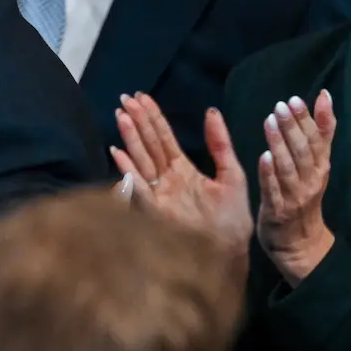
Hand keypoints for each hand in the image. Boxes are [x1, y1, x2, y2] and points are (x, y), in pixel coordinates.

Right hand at [114, 97, 251, 266]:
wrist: (231, 253)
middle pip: (149, 145)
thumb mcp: (232, 175)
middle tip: (125, 98)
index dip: (153, 117)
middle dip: (137, 122)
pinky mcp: (155, 212)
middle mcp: (167, 180)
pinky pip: (139, 189)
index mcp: (184, 170)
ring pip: (141, 161)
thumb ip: (221, 145)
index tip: (141, 96)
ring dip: (130, 139)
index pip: (164, 138)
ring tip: (120, 116)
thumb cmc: (232, 219)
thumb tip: (211, 111)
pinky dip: (128, 172)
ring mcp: (159, 195)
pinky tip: (118, 154)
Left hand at [255, 92, 335, 284]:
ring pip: (289, 168)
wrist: (300, 244)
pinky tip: (263, 157)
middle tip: (282, 105)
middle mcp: (311, 181)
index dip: (308, 119)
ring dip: (280, 144)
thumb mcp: (317, 165)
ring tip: (270, 121)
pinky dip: (269, 174)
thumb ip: (320, 133)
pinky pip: (274, 191)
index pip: (317, 140)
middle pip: (304, 151)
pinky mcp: (278, 211)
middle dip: (294, 127)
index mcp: (320, 168)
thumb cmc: (304, 197)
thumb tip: (325, 97)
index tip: (297, 99)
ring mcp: (295, 197)